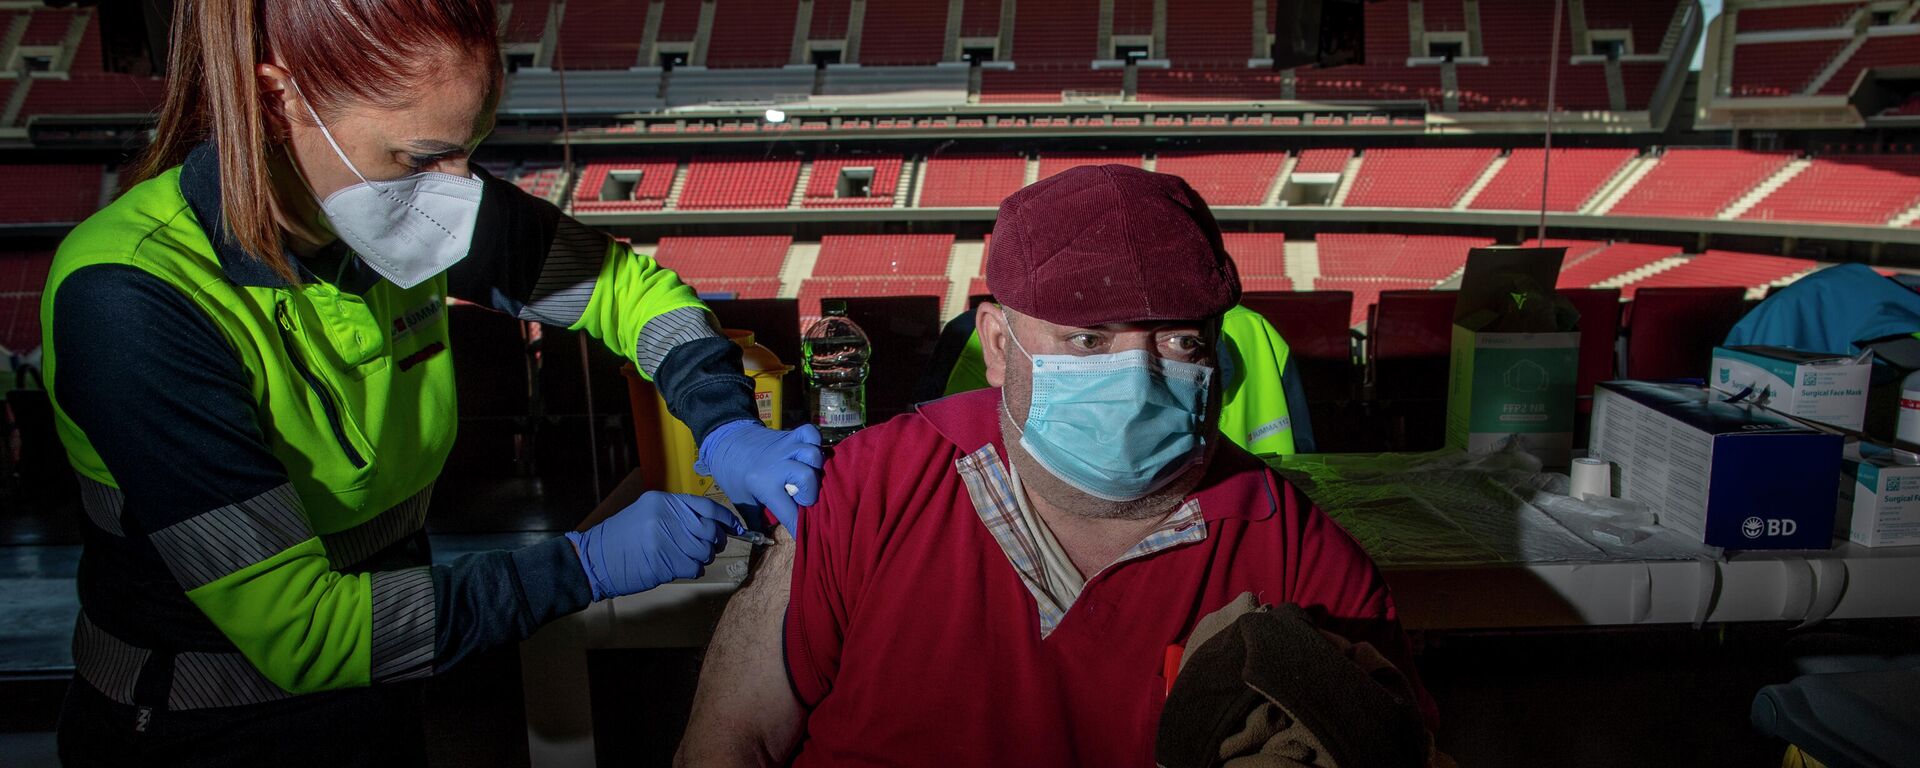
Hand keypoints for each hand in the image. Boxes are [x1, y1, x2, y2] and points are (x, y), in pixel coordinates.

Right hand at [564, 492, 736, 600]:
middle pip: (710, 531)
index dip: (726, 519)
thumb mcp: (647, 512)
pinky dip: (692, 570)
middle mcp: (667, 517)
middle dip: (715, 542)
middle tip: (708, 547)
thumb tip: (714, 524)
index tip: (737, 528)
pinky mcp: (664, 563)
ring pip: (704, 552)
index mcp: (663, 501)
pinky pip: (694, 568)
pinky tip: (677, 567)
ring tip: (684, 557)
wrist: (594, 559)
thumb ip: (678, 514)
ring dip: (701, 558)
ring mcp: (665, 540)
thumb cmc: (622, 537)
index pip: (707, 507)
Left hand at [696, 421, 823, 531]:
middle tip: (801, 499)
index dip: (798, 526)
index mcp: (763, 483)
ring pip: (813, 454)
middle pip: (807, 478)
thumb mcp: (742, 501)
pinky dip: (815, 443)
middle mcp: (776, 463)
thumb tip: (768, 540)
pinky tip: (809, 456)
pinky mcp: (790, 434)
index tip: (804, 535)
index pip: (789, 510)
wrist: (725, 441)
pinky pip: (811, 433)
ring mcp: (785, 446)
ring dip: (815, 469)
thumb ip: (758, 521)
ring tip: (807, 477)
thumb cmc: (733, 475)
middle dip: (810, 495)